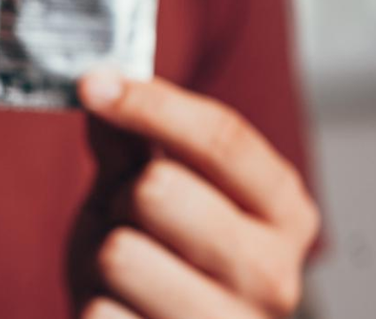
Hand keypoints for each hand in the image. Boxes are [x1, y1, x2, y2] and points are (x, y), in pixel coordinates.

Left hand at [72, 74, 319, 318]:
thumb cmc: (160, 263)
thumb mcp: (148, 192)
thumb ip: (131, 139)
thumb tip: (103, 80)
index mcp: (283, 213)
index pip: (221, 139)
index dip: (151, 104)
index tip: (92, 83)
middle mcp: (274, 274)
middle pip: (157, 189)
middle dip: (122, 198)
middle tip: (129, 221)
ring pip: (120, 252)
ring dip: (101, 256)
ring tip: (122, 274)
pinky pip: (99, 313)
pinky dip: (93, 307)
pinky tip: (119, 313)